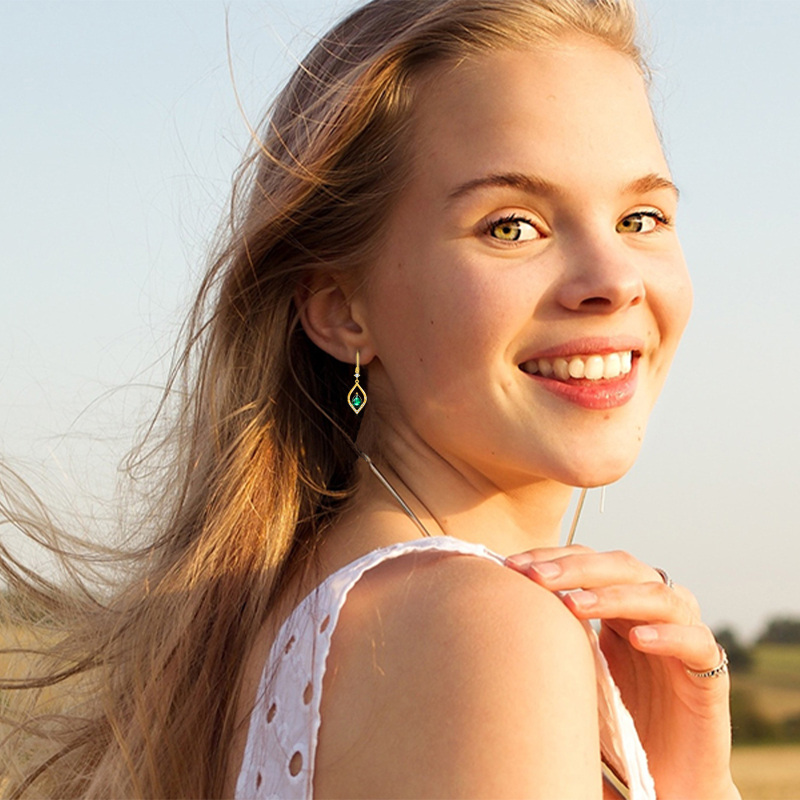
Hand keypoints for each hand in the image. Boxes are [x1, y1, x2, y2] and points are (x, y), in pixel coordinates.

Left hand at [506, 545, 740, 799]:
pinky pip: (696, 641)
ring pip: (659, 593)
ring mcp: (683, 634)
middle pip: (621, 565)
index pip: (586, 560)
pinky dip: (669, 634)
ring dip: (613, 595)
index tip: (510, 566)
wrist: (666, 780)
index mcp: (617, 603)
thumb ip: (550, 643)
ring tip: (572, 606)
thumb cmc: (614, 725)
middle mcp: (650, 610)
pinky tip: (638, 639)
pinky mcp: (709, 672)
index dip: (551, 557)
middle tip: (535, 577)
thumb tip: (484, 618)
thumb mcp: (573, 675)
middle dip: (575, 567)